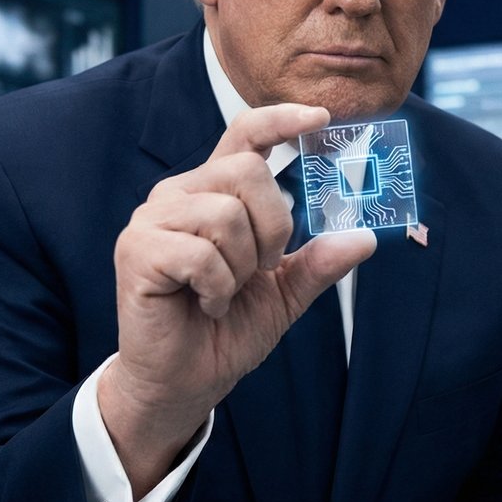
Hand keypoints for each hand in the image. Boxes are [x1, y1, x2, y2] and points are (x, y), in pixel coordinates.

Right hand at [100, 103, 375, 494]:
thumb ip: (319, 264)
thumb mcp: (285, 295)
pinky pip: (200, 253)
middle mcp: (179, 195)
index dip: (280, 119)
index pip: (244, 135)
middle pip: (247, 171)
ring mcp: (153, 219)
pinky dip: (217, 287)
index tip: (319, 119)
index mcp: (213, 194)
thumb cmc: (224, 331)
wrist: (184, 382)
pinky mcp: (137, 250)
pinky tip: (206, 304)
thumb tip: (364, 238)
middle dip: (272, 227)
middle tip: (258, 270)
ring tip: (224, 292)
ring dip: (241, 265)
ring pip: (226, 213)